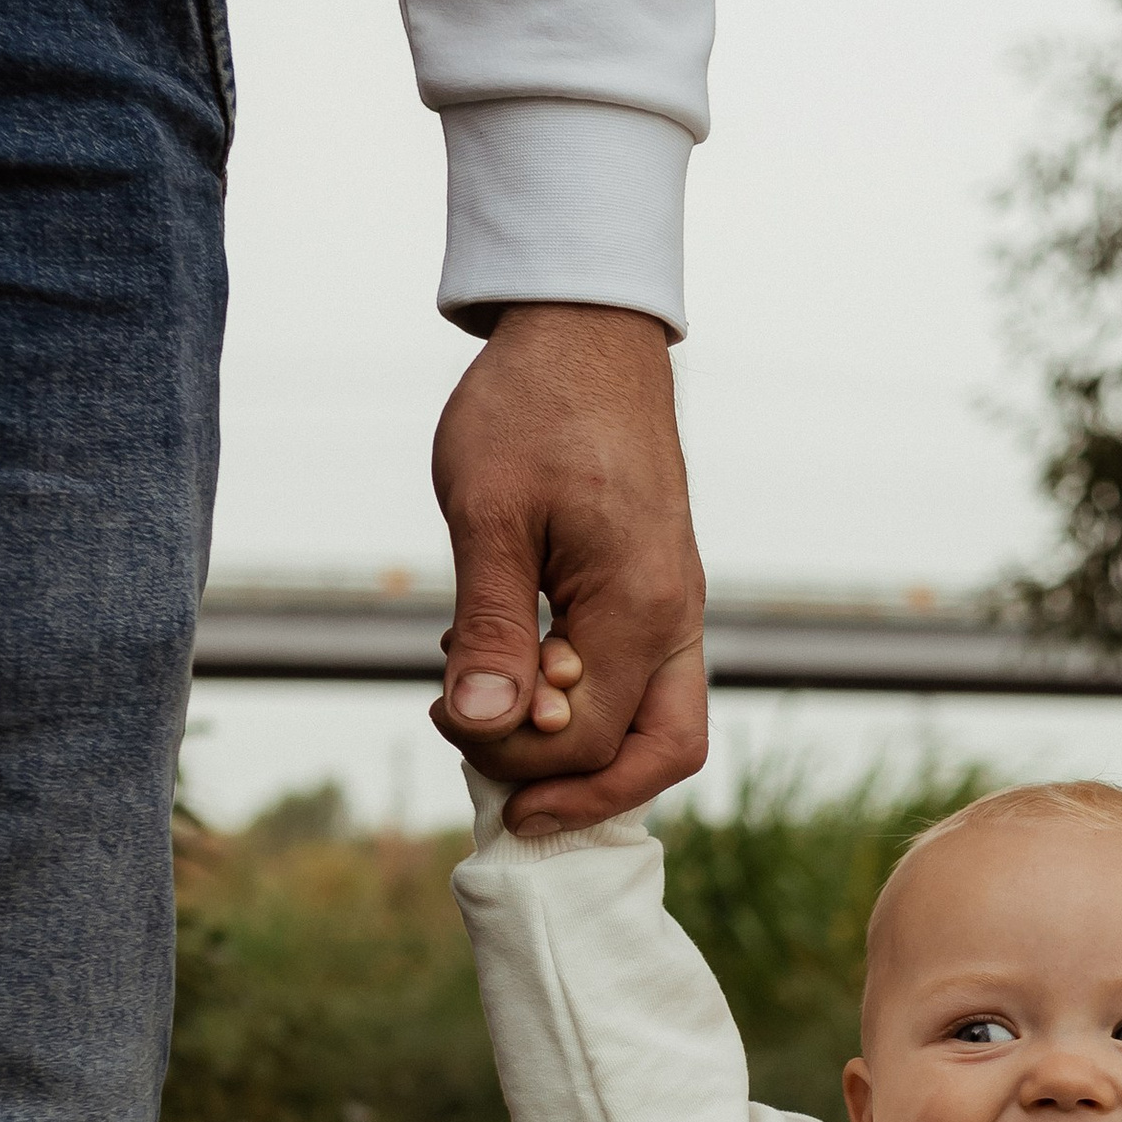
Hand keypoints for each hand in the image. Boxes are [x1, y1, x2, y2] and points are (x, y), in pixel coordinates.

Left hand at [430, 304, 708, 830]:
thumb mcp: (487, 511)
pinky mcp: (660, 596)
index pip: (585, 739)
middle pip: (657, 759)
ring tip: (502, 734)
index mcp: (638, 606)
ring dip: (583, 757)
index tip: (444, 709)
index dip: (509, 752)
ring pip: (660, 731)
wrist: (585, 332)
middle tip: (490, 775)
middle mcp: (675, 619)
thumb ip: (491, 627)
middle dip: (571, 790)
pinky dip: (588, 711)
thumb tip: (481, 727)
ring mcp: (676, 610)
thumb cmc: (530, 406)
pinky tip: (519, 676)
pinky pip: (643, 688)